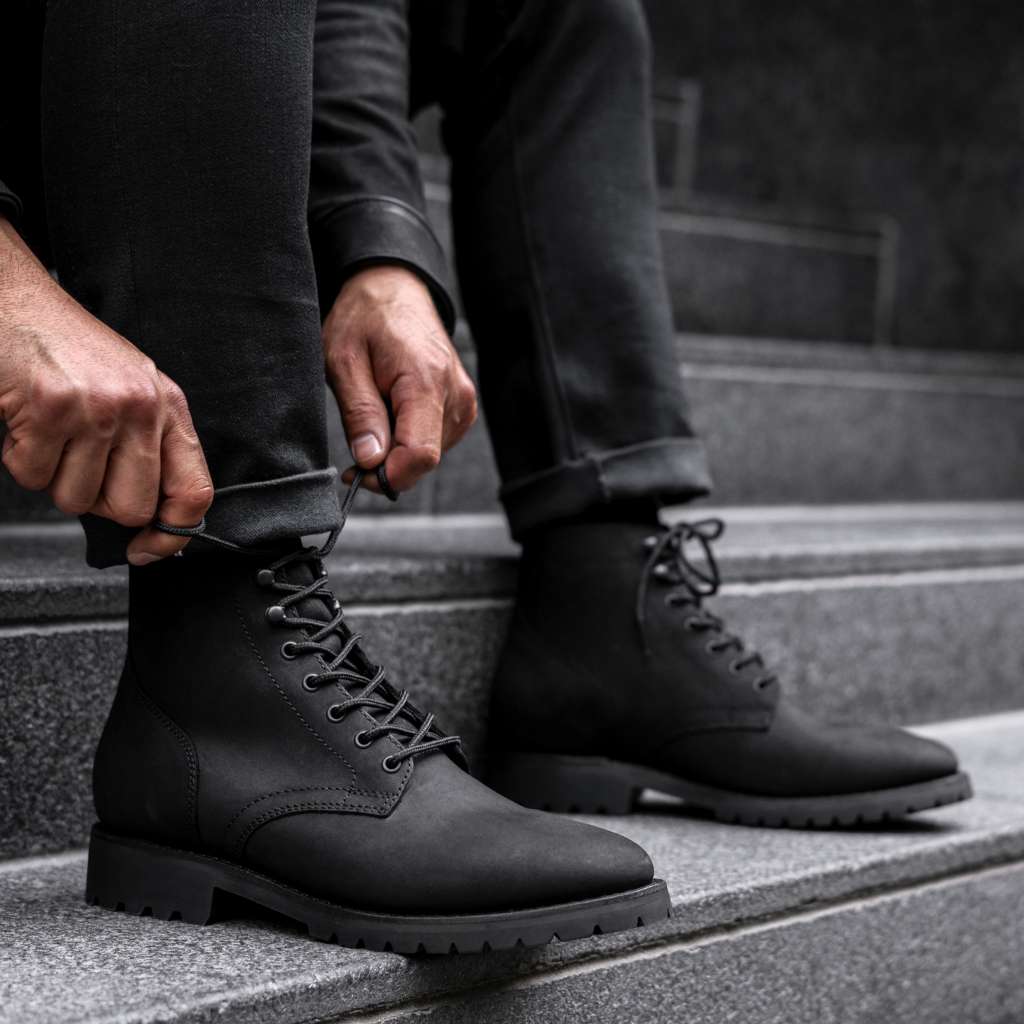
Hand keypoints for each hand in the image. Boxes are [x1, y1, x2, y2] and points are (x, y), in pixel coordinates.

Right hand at [0, 218, 213, 563]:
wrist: (18, 302)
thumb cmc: (73, 353)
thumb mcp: (133, 394)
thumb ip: (149, 450)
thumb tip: (153, 523)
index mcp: (170, 409)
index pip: (194, 492)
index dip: (172, 534)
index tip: (147, 550)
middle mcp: (143, 408)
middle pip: (131, 508)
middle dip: (97, 501)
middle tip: (79, 464)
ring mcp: (99, 409)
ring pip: (77, 499)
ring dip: (54, 476)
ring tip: (52, 433)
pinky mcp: (52, 409)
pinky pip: (34, 475)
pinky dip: (21, 458)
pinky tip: (27, 422)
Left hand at [323, 265, 476, 493]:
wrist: (395, 288)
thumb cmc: (365, 318)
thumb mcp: (343, 361)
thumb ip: (359, 413)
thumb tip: (370, 460)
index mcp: (426, 381)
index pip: (419, 455)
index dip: (386, 476)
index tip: (355, 473)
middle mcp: (455, 395)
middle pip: (423, 459)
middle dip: (387, 463)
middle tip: (357, 442)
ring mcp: (464, 401)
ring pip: (428, 454)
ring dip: (396, 448)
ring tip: (376, 411)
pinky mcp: (463, 406)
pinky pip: (434, 440)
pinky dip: (409, 438)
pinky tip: (392, 411)